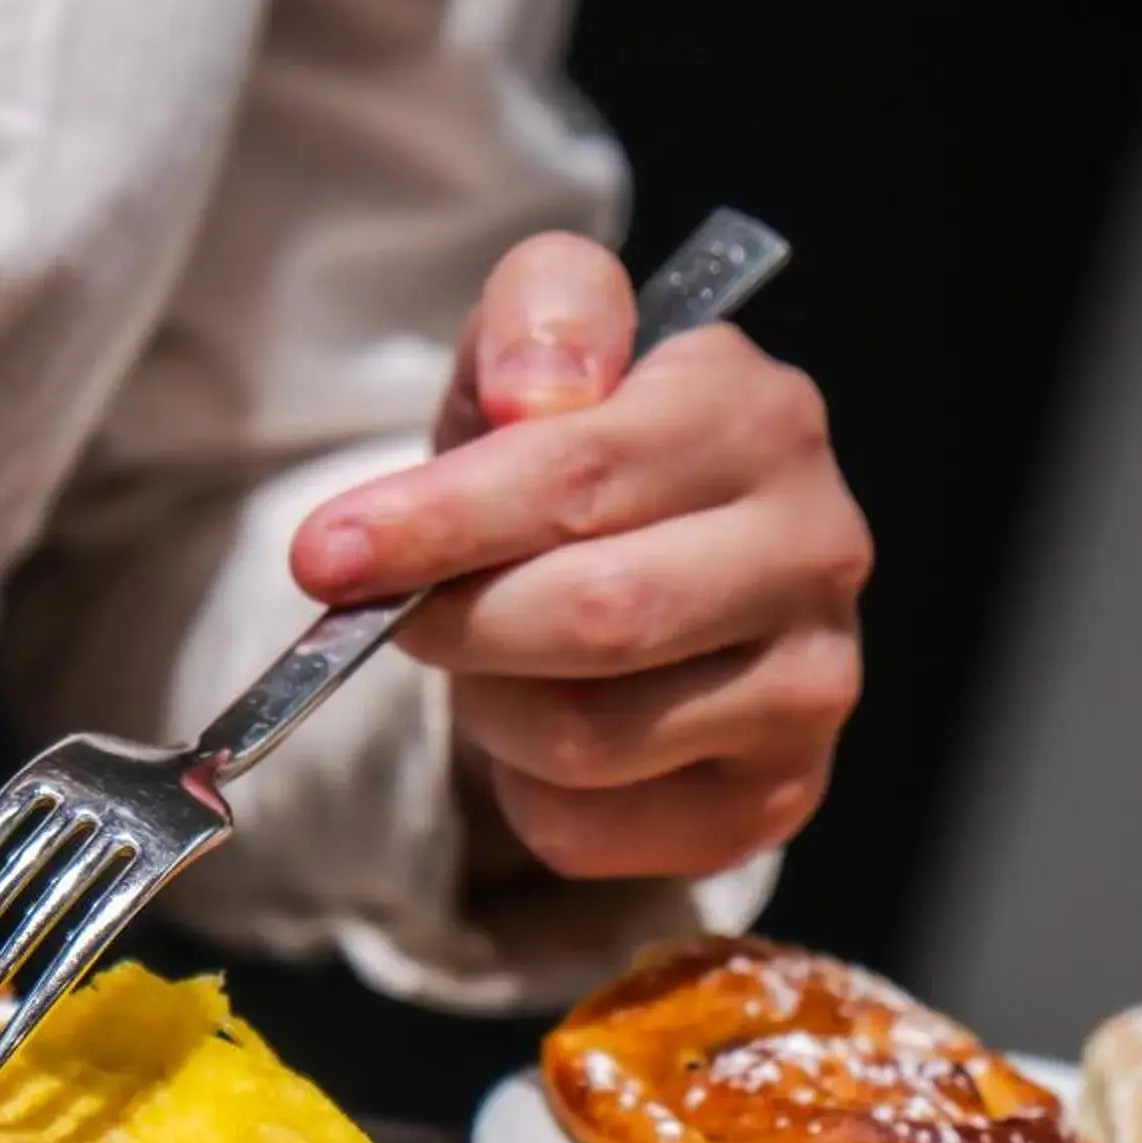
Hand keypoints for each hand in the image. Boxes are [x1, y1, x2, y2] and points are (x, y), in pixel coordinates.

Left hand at [289, 232, 869, 884]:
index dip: (438, 521)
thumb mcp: (534, 350)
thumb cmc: (568, 459)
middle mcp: (816, 546)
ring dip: (492, 707)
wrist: (633, 571)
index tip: (325, 554)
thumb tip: (533, 393)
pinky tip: (541, 729)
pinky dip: (526, 793)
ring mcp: (812, 681)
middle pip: (593, 616)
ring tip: (491, 659)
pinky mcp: (776, 792)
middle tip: (397, 614)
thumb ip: (538, 313)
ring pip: (590, 737)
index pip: (580, 475)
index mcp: (755, 415)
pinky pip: (597, 829)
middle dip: (457, 624)